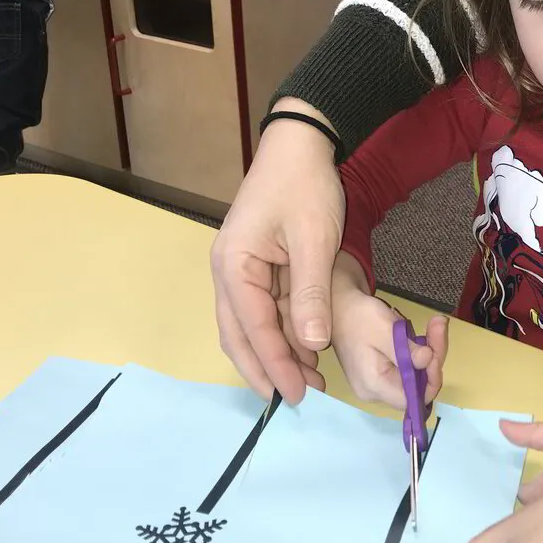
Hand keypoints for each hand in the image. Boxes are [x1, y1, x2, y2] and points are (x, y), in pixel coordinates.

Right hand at [210, 101, 344, 402]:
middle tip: (299, 398)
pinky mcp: (254, 267)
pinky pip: (261, 311)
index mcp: (234, 265)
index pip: (253, 327)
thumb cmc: (305, 185)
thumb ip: (310, 293)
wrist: (299, 144)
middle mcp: (227, 272)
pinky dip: (279, 334)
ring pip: (248, 327)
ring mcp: (238, 270)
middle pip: (239, 335)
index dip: (276, 364)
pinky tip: (303, 350)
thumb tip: (311, 344)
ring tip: (307, 381)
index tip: (298, 393)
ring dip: (273, 355)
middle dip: (267, 369)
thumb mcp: (314, 238)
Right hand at [332, 253, 448, 409]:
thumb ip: (406, 350)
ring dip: (428, 351)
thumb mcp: (384, 329)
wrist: (339, 306)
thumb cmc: (357, 316)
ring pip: (415, 375)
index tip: (434, 351)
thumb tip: (427, 360)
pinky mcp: (381, 373)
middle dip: (432, 357)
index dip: (430, 379)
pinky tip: (420, 332)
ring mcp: (378, 384)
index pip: (412, 399)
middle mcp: (375, 392)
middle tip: (439, 325)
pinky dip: (417, 351)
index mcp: (374, 385)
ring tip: (435, 324)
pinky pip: (407, 368)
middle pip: (416, 387)